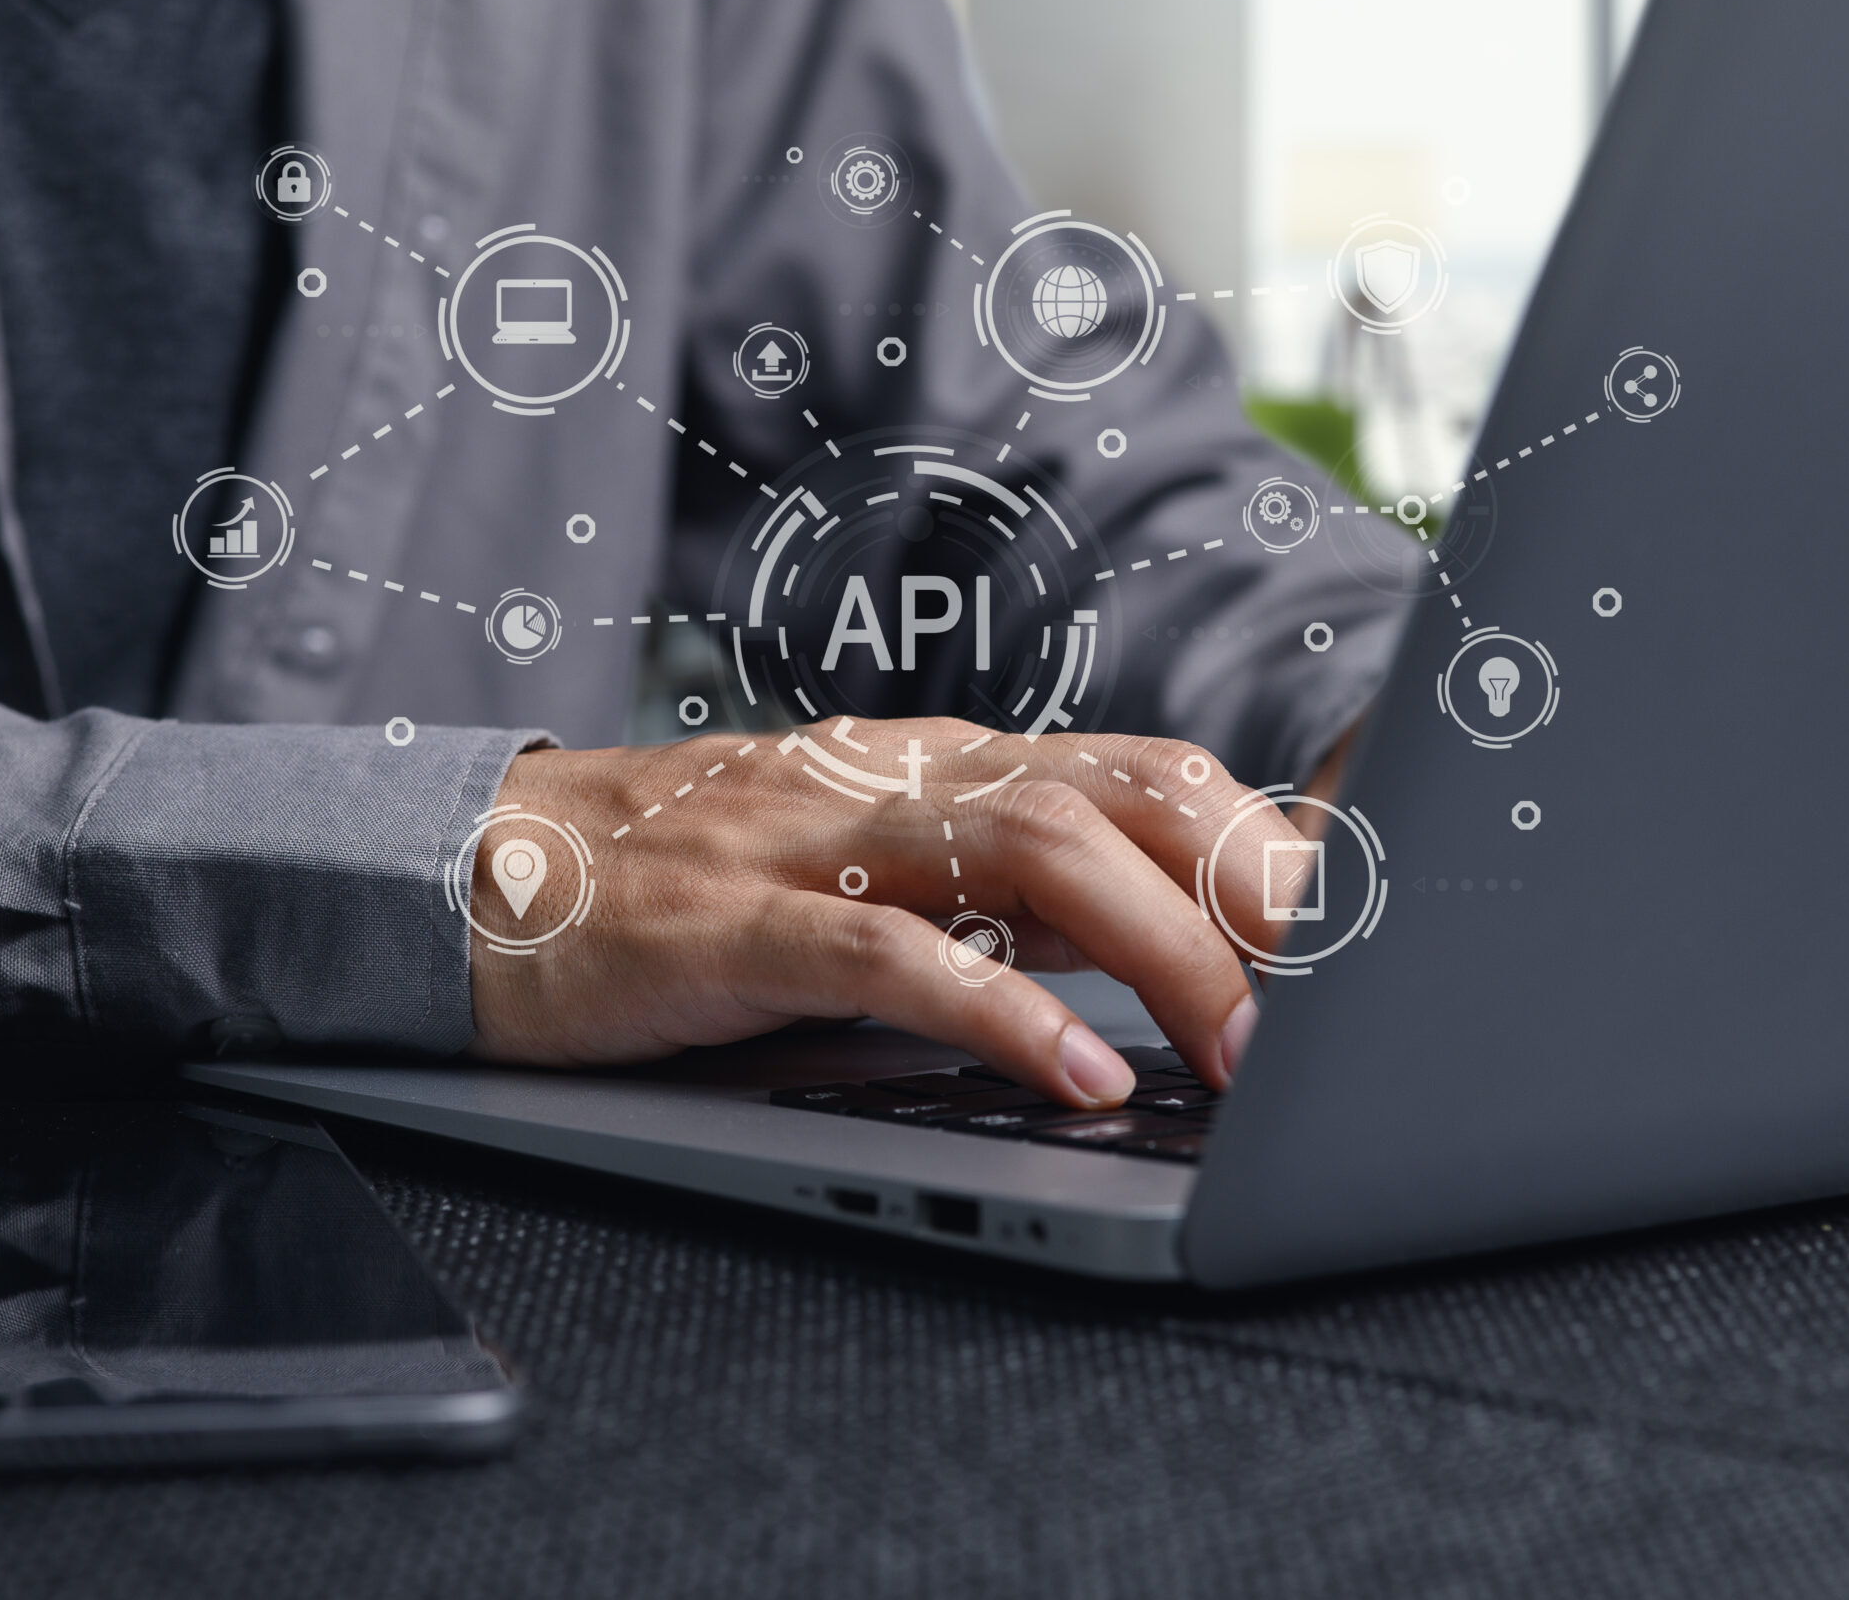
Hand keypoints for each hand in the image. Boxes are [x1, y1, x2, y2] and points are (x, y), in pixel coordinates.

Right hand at [462, 718, 1334, 1108]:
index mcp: (943, 773)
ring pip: (1036, 853)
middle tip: (1340, 1008)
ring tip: (1241, 1055)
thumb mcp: (868, 872)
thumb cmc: (689, 885)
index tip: (1372, 939)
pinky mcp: (729, 922)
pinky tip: (1079, 1076)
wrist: (475, 871)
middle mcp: (901, 784)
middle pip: (1127, 788)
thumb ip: (1002, 896)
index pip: (1150, 771)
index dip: (1274, 845)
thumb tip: (1171, 951)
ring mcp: (814, 842)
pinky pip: (890, 957)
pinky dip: (1001, 1013)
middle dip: (1255, 890)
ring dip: (1166, 953)